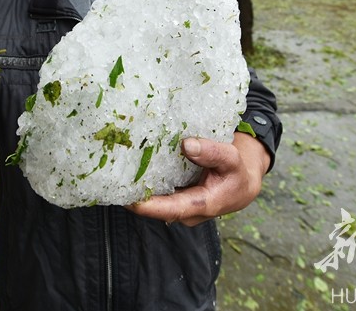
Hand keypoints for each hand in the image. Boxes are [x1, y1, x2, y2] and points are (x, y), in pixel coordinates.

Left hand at [128, 133, 269, 226]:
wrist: (244, 181)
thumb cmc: (238, 172)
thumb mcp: (232, 159)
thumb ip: (212, 153)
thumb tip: (188, 145)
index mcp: (202, 205)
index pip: (171, 209)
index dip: (148, 206)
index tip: (127, 199)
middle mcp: (187, 210)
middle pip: (157, 207)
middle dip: (135, 198)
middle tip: (111, 181)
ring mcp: (180, 205)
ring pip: (155, 200)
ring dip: (137, 190)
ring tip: (114, 174)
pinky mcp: (176, 197)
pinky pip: (157, 193)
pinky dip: (145, 183)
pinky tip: (129, 170)